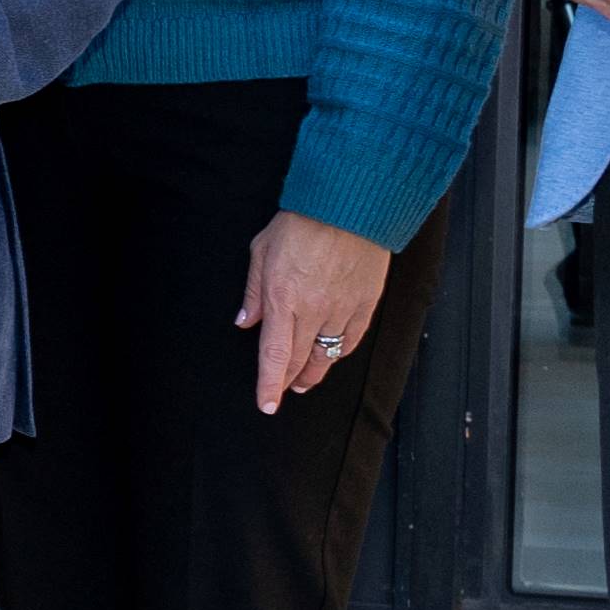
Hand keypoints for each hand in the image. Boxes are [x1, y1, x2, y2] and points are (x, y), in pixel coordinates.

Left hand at [235, 211, 399, 415]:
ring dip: (314, 372)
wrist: (348, 205)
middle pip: (299, 360)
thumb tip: (244, 323)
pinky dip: (339, 353)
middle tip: (283, 391)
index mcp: (282, 299)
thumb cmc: (301, 222)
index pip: (274, 355)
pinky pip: (351, 339)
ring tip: (305, 381)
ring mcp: (342, 308)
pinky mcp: (365, 303)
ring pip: (327, 354)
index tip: (266, 404)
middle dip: (289, 381)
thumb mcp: (261, 251)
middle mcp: (312, 310)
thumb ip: (253, 292)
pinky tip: (331, 356)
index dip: (269, 384)